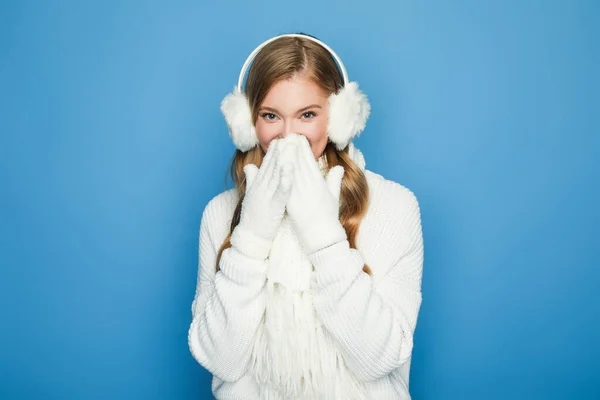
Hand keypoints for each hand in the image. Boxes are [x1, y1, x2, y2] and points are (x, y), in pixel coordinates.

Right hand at [230, 138, 295, 259]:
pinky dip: (286, 178)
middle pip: (272, 165)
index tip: (282, 138)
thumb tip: (250, 166)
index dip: (275, 151)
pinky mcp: (272, 205)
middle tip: (289, 135)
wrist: (250, 237)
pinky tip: (292, 168)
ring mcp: (266, 195)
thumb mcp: (251, 195)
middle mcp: (260, 187)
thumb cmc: (253, 218)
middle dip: (281, 149)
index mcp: (257, 184)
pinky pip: (281, 190)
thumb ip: (251, 179)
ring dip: (285, 158)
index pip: (267, 164)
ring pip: (277, 174)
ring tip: (292, 145)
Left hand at [284, 133, 346, 254]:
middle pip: (300, 163)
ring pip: (292, 171)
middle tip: (288, 134)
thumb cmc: (328, 218)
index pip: (310, 162)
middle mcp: (310, 187)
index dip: (304, 149)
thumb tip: (338, 168)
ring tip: (281, 144)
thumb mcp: (333, 196)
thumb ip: (334, 181)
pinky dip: (281, 173)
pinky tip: (275, 164)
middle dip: (294, 148)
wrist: (321, 236)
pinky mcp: (291, 202)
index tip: (298, 138)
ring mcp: (300, 194)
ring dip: (286, 156)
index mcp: (319, 184)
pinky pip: (285, 184)